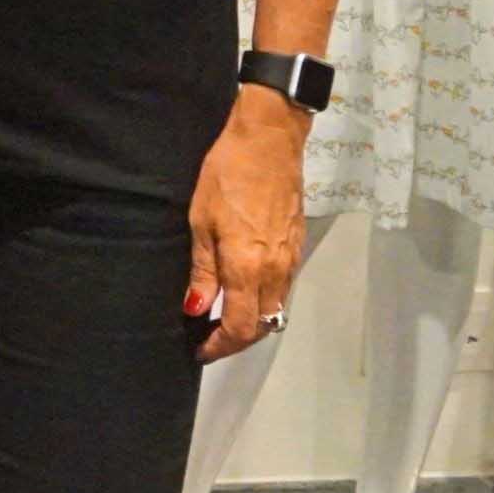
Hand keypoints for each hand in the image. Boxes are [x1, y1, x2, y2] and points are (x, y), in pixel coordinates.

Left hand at [187, 91, 309, 361]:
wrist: (268, 142)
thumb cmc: (226, 175)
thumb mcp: (200, 221)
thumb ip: (202, 271)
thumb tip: (195, 309)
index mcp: (248, 268)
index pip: (240, 328)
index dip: (220, 346)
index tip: (199, 350)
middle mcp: (276, 271)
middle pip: (263, 326)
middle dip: (236, 340)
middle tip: (208, 339)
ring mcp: (291, 259)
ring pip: (276, 309)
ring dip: (253, 322)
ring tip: (222, 319)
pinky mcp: (297, 246)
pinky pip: (283, 288)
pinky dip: (265, 301)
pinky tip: (244, 291)